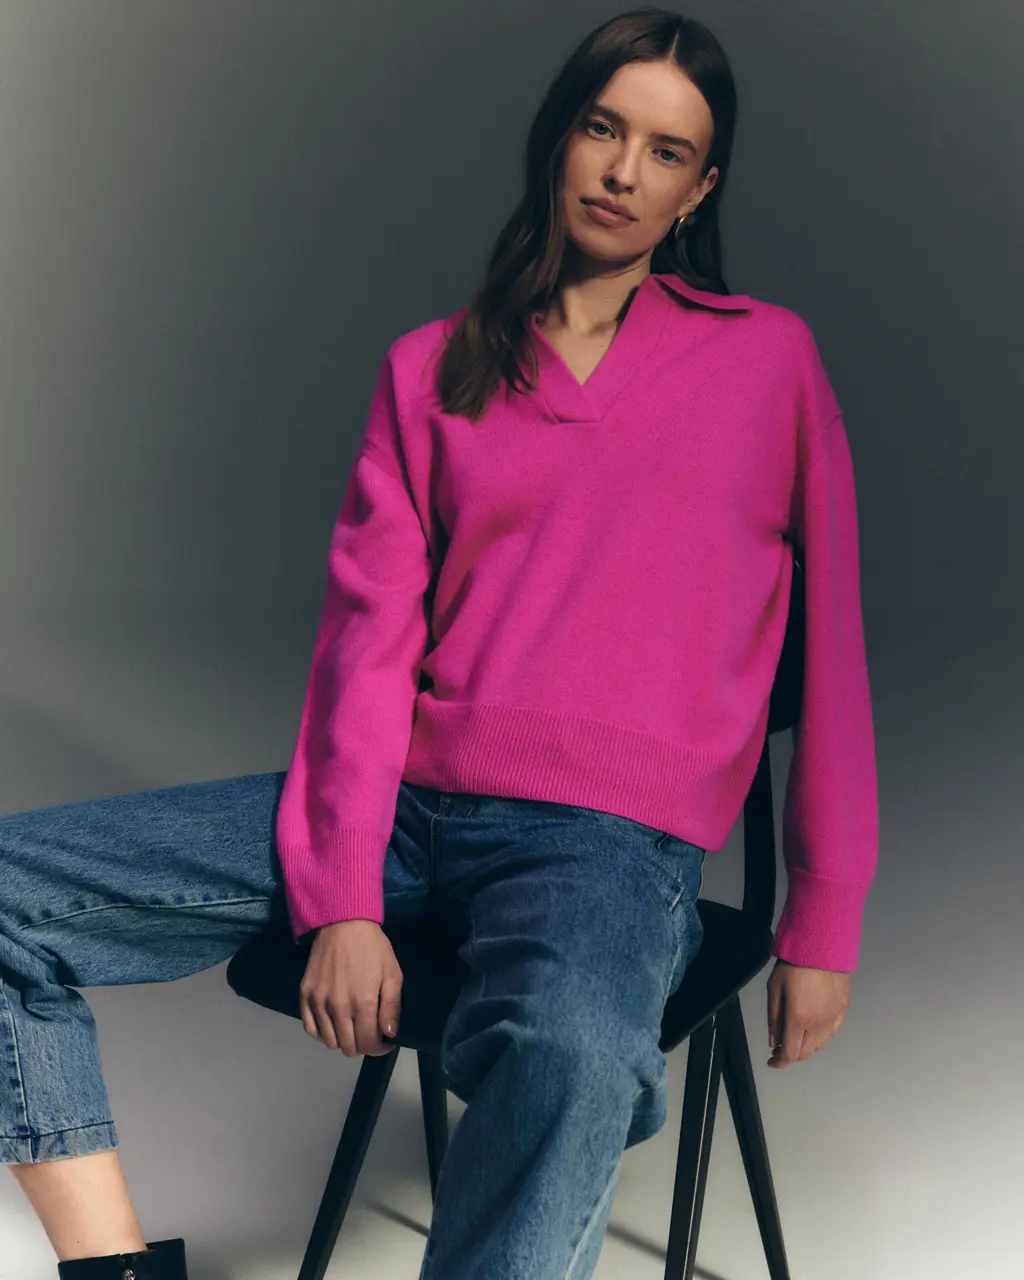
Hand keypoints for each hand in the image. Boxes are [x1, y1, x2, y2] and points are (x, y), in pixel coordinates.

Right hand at [299, 919, 402, 1057]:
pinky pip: (309, 1028)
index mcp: (363, 1002)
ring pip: (329, 1041)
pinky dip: (321, 1033)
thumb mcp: (393, 974)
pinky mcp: (305, 995)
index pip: (368, 1044)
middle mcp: (338, 1007)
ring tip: (351, 1028)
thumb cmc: (373, 948)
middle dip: (362, 1045)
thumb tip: (389, 1034)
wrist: (343, 924)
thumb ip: (391, 1006)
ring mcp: (318, 1002)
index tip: (384, 1042)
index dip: (379, 1048)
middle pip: (348, 1047)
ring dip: (342, 1041)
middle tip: (368, 1033)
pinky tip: (332, 1025)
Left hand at [765, 959, 849, 1068]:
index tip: (772, 1061)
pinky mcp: (843, 1009)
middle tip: (780, 1046)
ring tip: (796, 1034)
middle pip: (806, 1053)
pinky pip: (832, 1032)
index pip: (790, 1053)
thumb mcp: (774, 988)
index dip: (780, 1062)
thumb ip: (773, 1018)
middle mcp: (818, 1024)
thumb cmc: (792, 966)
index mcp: (798, 1019)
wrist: (822, 947)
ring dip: (806, 1045)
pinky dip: (820, 1035)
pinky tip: (813, 1025)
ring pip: (820, 1045)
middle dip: (791, 1054)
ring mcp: (833, 1018)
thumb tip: (774, 1042)